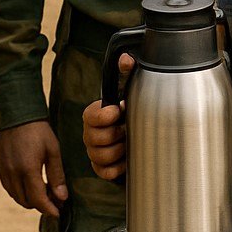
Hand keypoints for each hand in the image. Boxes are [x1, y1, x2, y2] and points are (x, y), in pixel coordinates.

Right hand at [0, 120, 67, 216]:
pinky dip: (20, 192)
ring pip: (16, 196)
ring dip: (29, 200)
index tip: (58, 212)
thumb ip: (56, 176)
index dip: (49, 209)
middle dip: (41, 205)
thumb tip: (62, 197)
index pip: (38, 199)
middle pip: (26, 201)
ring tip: (44, 193)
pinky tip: (30, 185)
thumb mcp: (53, 151)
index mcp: (27, 170)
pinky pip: (9, 187)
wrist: (17, 114)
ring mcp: (4, 171)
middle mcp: (12, 174)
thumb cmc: (39, 131)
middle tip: (54, 200)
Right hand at [84, 53, 135, 180]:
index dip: (105, 115)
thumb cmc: (131, 114)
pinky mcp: (101, 169)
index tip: (119, 111)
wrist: (141, 138)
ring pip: (101, 156)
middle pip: (95, 139)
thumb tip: (126, 59)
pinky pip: (105, 172)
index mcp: (94, 115)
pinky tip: (127, 159)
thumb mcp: (130, 92)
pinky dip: (118, 167)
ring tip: (129, 144)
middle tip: (128, 129)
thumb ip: (127, 74)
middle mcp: (90, 134)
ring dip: (120, 151)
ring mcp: (94, 153)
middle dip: (116, 134)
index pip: (90, 116)